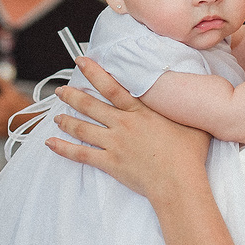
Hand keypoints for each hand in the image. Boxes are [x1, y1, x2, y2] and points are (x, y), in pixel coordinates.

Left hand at [48, 57, 209, 198]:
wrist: (178, 183)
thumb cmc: (188, 155)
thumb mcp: (192, 123)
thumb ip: (184, 110)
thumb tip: (194, 97)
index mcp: (140, 112)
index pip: (111, 86)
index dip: (94, 72)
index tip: (81, 61)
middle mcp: (122, 124)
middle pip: (90, 105)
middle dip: (72, 96)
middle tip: (61, 90)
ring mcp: (113, 144)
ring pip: (82, 127)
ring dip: (66, 120)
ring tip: (55, 116)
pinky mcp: (109, 163)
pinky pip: (80, 154)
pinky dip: (63, 148)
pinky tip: (50, 143)